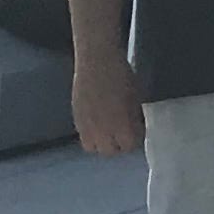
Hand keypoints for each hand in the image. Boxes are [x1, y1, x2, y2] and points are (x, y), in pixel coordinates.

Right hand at [72, 45, 144, 159]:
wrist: (97, 61)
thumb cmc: (122, 75)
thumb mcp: (136, 97)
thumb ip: (134, 117)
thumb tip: (136, 127)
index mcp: (121, 125)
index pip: (129, 146)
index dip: (135, 140)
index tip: (138, 132)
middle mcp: (102, 130)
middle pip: (110, 151)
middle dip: (119, 145)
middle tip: (124, 134)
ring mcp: (86, 125)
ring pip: (93, 147)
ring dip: (102, 143)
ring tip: (109, 132)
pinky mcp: (75, 118)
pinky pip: (82, 136)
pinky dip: (91, 134)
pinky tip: (98, 123)